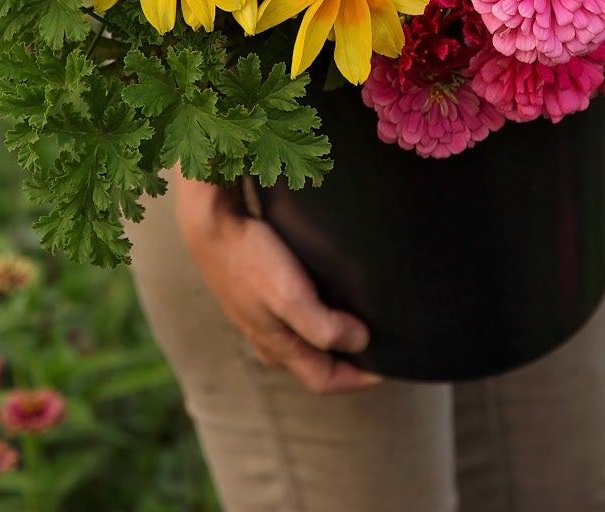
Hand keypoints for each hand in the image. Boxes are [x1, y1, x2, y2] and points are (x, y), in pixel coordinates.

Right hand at [171, 172, 381, 394]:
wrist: (213, 224)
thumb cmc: (250, 259)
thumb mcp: (289, 298)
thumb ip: (323, 327)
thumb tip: (360, 341)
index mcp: (278, 349)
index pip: (327, 381)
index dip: (361, 378)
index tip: (392, 364)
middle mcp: (271, 341)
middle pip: (318, 364)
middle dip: (350, 361)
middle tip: (383, 345)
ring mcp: (265, 319)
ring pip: (309, 341)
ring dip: (337, 337)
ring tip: (364, 320)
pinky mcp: (263, 296)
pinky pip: (300, 317)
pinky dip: (323, 315)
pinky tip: (333, 295)